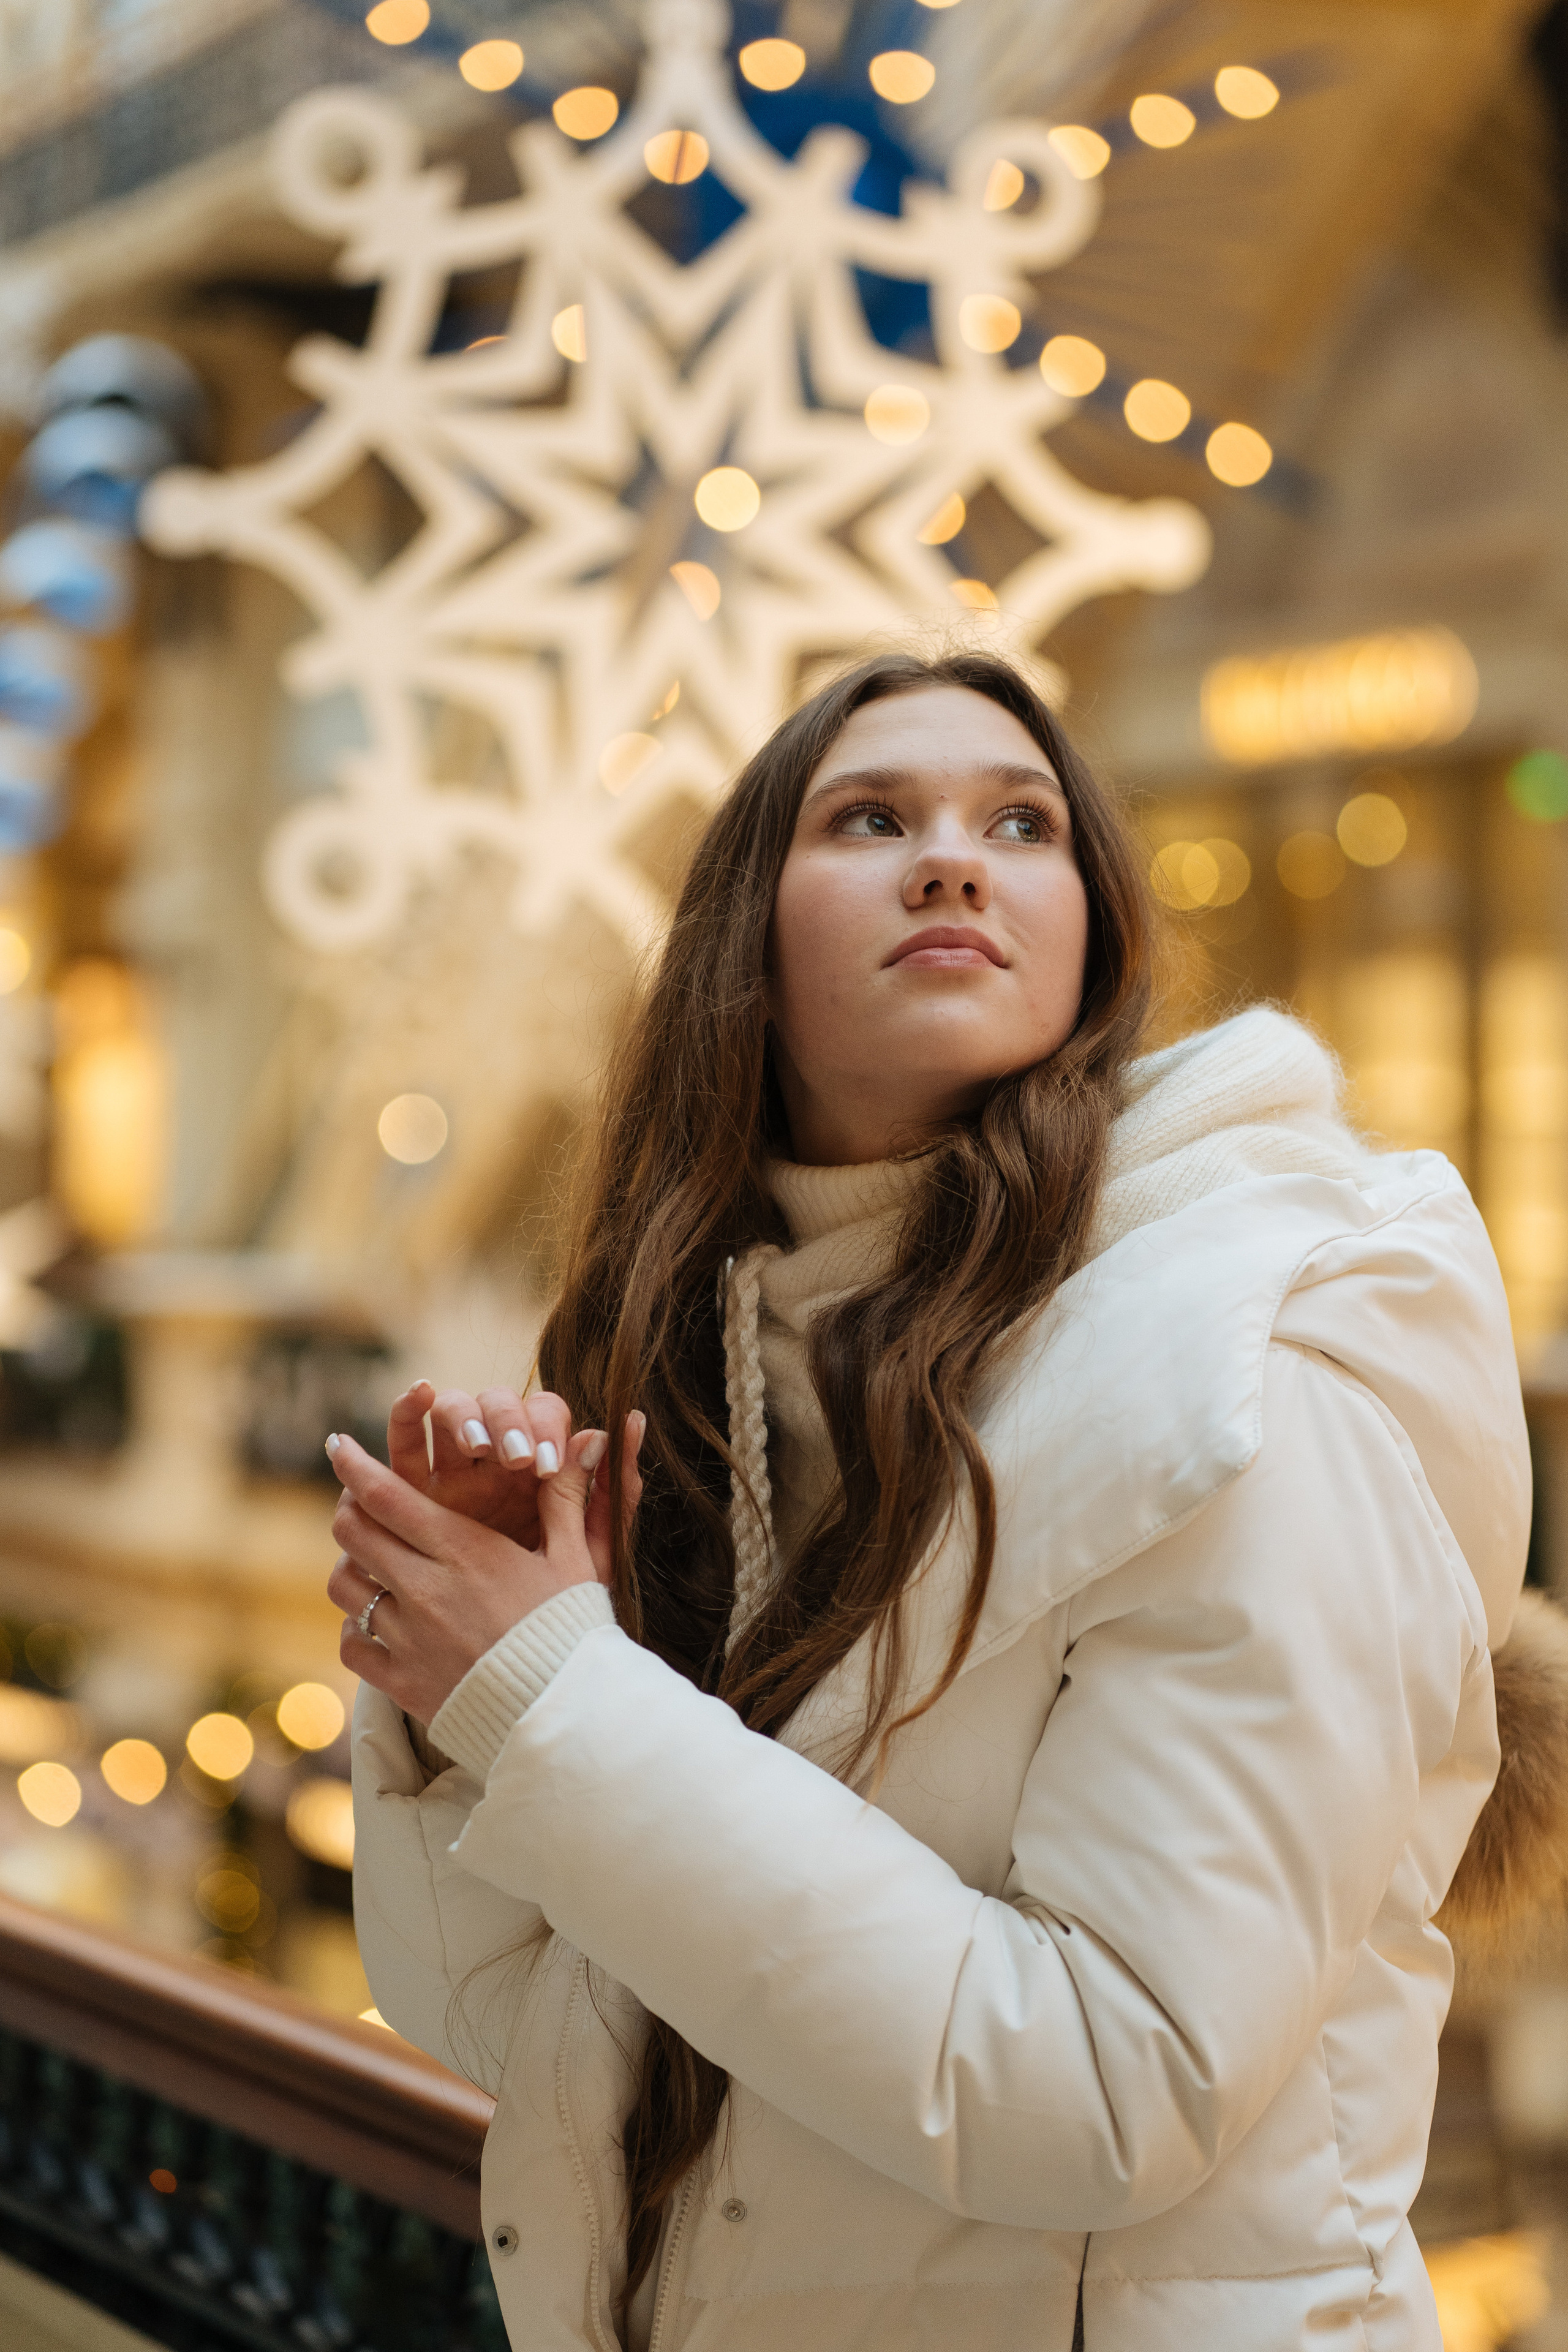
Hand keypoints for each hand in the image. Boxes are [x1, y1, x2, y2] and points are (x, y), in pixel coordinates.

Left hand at [325, 1399, 634, 1721]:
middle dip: (350, 1508)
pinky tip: (377, 1621)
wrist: (563, 1716)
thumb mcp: (575, 1559)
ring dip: (352, 1567)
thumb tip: (588, 1439)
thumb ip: (566, 1498)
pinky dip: (357, 1627)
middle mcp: (425, 1588)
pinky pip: (352, 1642)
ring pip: (344, 1585)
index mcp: (465, 1550)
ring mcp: (407, 1637)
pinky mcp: (400, 1681)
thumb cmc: (573, 1630)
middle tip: (360, 1502)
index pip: (387, 1496)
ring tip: (372, 1564)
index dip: (353, 1465)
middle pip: (354, 1532)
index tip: (338, 1443)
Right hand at [386, 1379, 643, 1585]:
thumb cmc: (548, 1601)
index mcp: (538, 1466)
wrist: (502, 1648)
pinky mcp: (409, 1486)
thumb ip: (612, 1491)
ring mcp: (450, 1467)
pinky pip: (402, 1438)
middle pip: (496, 1403)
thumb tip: (634, 1421)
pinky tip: (417, 1397)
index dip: (546, 1426)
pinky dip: (406, 1410)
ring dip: (462, 1414)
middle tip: (518, 1457)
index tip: (549, 1463)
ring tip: (477, 1443)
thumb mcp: (589, 1554)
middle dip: (507, 1420)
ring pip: (449, 1409)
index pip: (544, 1413)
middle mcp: (494, 1457)